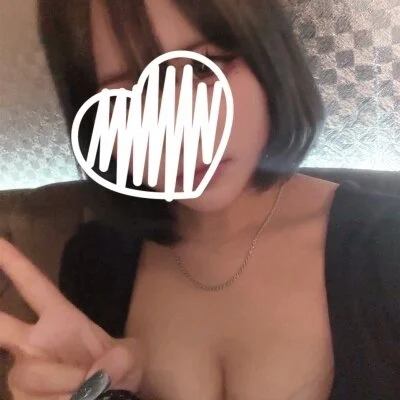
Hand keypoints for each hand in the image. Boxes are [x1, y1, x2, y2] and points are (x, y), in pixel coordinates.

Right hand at [0, 239, 143, 398]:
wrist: (113, 396)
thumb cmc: (118, 369)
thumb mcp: (132, 357)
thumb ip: (123, 359)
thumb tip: (102, 371)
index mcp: (61, 318)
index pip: (34, 286)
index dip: (15, 264)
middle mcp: (35, 341)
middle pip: (2, 326)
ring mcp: (25, 370)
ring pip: (27, 373)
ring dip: (60, 384)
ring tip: (84, 389)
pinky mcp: (21, 398)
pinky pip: (30, 398)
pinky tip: (71, 399)